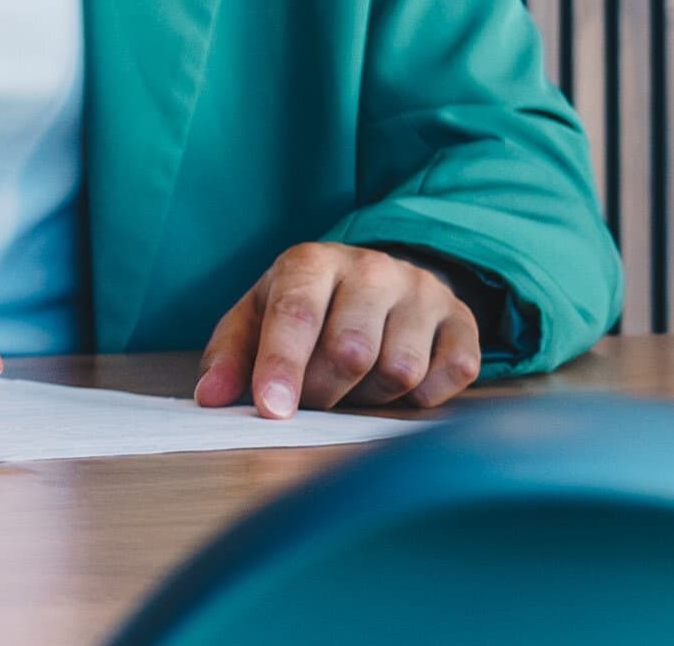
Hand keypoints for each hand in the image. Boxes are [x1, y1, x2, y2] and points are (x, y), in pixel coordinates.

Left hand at [194, 243, 479, 416]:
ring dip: (372, 398)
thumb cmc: (306, 308)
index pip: (297, 313)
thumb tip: (211, 398)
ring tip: (357, 384)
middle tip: (315, 399)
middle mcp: (372, 268)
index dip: (283, 365)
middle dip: (325, 393)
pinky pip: (451, 376)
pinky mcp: (462, 320)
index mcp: (312, 262)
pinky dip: (424, 398)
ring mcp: (422, 291)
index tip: (272, 410)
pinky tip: (400, 385)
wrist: (378, 281)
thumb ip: (229, 356)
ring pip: (400, 370)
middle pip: (351, 351)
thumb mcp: (256, 319)